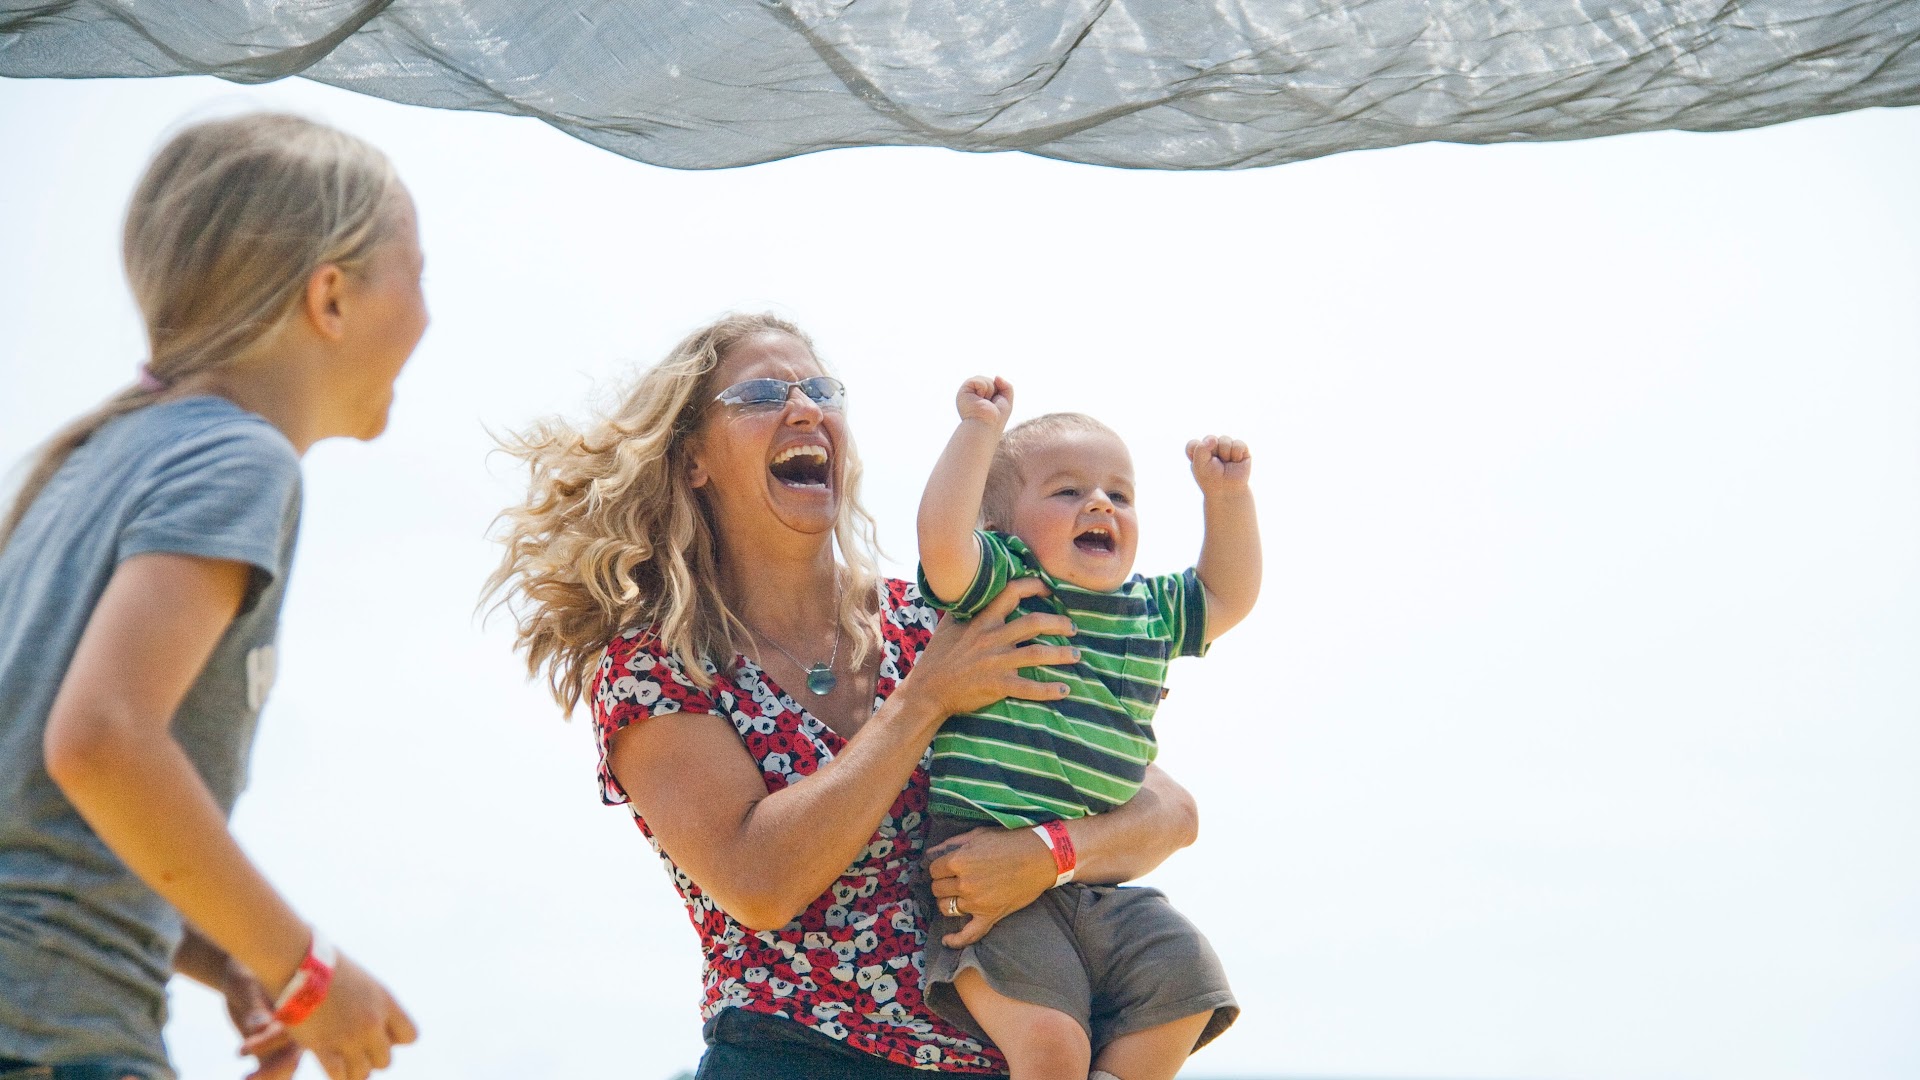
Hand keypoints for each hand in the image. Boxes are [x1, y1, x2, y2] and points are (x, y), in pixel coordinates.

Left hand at [220, 959, 300, 1079]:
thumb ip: (255, 1007)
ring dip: (270, 1078)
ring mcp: (284, 1039)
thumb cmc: (247, 972)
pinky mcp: (269, 1047)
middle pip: (292, 1056)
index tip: (241, 1049)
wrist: (239, 973)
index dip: (267, 1043)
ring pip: (285, 1067)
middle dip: (273, 1072)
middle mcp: (297, 1026)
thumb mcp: (247, 986)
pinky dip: (262, 1078)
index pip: (288, 1033)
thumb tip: (260, 1026)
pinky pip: (270, 1067)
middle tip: (246, 1079)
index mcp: (298, 1008)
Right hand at [282, 952, 416, 1079]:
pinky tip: (328, 1064)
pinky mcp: (322, 1047)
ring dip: (353, 1070)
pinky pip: (339, 1077)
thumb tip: (375, 1024)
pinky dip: (336, 1075)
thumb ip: (371, 1004)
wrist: (297, 961)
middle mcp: (372, 1022)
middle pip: (386, 1060)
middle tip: (353, 1048)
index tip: (378, 1034)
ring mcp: (348, 1036)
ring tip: (341, 1060)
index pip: (410, 1036)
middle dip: (371, 1057)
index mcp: (385, 1002)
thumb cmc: (325, 964)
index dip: (394, 1040)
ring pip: (363, 1073)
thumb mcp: (360, 981)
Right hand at [907, 576, 1076, 718]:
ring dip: (1061, 654)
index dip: (1034, 585)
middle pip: (1035, 623)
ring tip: (1076, 655)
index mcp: (982, 621)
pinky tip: (1064, 690)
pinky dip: (1049, 690)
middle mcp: (992, 638)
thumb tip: (972, 592)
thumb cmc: (937, 657)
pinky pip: (1030, 688)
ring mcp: (996, 662)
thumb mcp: (947, 626)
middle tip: (1072, 627)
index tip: (1049, 588)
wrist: (928, 691)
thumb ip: (965, 609)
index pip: (1011, 593)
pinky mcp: (998, 685)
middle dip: (1059, 623)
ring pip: (1038, 654)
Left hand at [925, 825, 1056, 946]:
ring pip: (946, 908)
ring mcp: (976, 903)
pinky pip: (968, 934)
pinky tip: (946, 940)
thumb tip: (930, 854)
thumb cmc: (1010, 842)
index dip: (938, 868)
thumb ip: (951, 844)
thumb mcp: (978, 834)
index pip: (933, 870)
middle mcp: (964, 884)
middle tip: (953, 879)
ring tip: (955, 896)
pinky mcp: (990, 916)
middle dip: (942, 883)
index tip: (946, 867)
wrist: (1041, 857)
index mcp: (959, 861)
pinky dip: (956, 940)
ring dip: (947, 902)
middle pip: (937, 889)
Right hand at [956, 375, 1013, 429]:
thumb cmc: (996, 418)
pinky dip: (983, 389)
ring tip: (984, 403)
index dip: (997, 393)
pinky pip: (978, 381)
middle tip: (989, 405)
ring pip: (984, 380)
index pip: (993, 385)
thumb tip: (996, 376)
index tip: (993, 407)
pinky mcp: (963, 391)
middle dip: (994, 391)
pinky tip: (979, 400)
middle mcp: (972, 395)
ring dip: (989, 391)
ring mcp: (967, 393)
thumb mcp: (1006, 400)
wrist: (987, 426)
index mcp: (980, 398)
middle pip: (989, 381)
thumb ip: (1006, 386)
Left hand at [1187, 435, 1251, 494]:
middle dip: (1212, 452)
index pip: (1193, 444)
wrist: (1228, 491)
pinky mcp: (1241, 449)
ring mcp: (1227, 447)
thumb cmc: (1212, 480)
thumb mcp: (1200, 465)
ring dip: (1225, 453)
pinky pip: (1238, 443)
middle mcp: (1213, 447)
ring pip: (1225, 439)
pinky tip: (1236, 462)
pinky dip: (1236, 454)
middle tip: (1215, 465)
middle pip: (1210, 438)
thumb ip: (1200, 449)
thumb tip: (1213, 439)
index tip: (1201, 466)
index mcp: (1199, 452)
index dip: (1197, 453)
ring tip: (1226, 463)